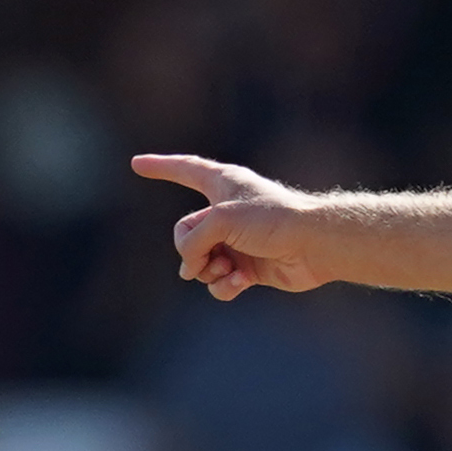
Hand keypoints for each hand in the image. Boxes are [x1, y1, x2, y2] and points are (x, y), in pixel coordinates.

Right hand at [131, 153, 331, 300]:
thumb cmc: (272, 220)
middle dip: (191, 250)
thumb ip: (193, 240)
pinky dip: (224, 286)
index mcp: (221, 183)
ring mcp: (235, 241)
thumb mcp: (221, 220)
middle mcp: (226, 211)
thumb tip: (189, 270)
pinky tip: (240, 281)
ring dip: (209, 270)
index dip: (160, 167)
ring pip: (199, 262)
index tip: (136, 164)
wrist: (314, 246)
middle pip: (185, 233)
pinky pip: (218, 282)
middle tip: (210, 255)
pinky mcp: (247, 267)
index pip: (184, 169)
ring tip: (231, 268)